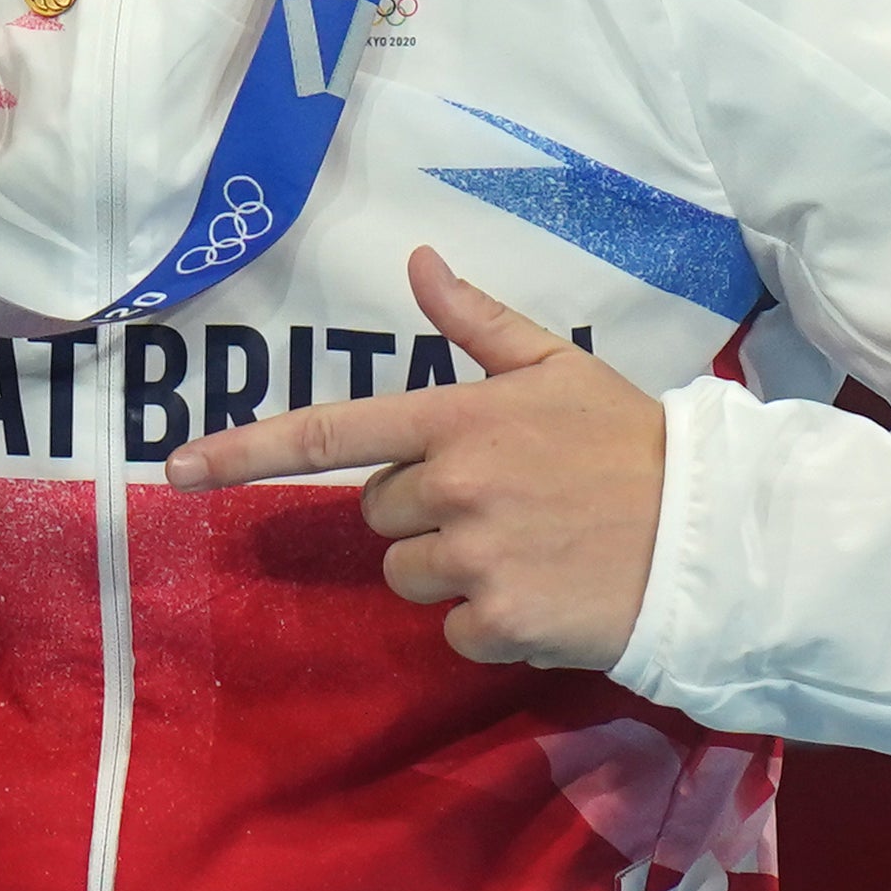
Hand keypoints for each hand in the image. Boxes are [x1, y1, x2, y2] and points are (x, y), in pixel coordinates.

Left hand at [165, 247, 666, 667]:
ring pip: (408, 575)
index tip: (177, 471)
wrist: (713, 533)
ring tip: (530, 546)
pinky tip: (548, 589)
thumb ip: (478, 321)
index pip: (330, 432)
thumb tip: (418, 260)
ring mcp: (476, 557)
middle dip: (424, 513)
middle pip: (378, 515)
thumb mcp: (557, 366)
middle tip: (506, 502)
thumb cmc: (630, 442)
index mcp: (458, 418)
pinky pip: (455, 630)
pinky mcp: (501, 620)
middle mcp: (454, 485)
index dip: (245, 452)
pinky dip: (492, 621)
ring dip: (453, 571)